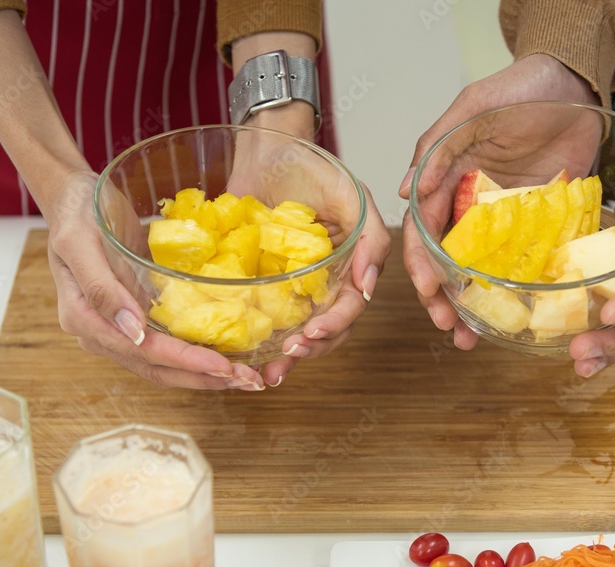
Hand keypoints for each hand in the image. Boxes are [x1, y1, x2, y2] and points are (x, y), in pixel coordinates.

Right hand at [43, 171, 266, 390]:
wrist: (74, 196)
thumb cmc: (76, 213)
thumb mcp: (80, 243)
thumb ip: (101, 288)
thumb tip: (132, 331)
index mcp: (84, 319)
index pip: (141, 352)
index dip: (183, 362)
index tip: (222, 366)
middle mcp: (101, 333)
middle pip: (156, 368)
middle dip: (202, 377)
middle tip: (247, 380)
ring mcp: (118, 328)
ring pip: (164, 364)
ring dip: (204, 373)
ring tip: (244, 376)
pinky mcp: (136, 317)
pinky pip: (167, 344)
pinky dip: (197, 353)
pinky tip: (227, 354)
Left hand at [226, 126, 390, 385]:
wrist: (265, 147)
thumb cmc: (313, 165)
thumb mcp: (353, 195)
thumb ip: (371, 239)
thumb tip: (368, 287)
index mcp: (351, 266)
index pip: (350, 306)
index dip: (334, 326)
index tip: (311, 335)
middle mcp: (325, 281)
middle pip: (326, 329)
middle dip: (309, 350)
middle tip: (286, 359)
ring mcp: (292, 284)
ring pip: (296, 330)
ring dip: (284, 355)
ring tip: (266, 371)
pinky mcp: (261, 280)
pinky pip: (261, 313)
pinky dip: (256, 336)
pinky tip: (243, 352)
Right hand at [399, 55, 598, 349]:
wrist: (576, 83)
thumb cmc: (521, 87)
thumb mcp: (474, 108)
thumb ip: (438, 145)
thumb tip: (406, 192)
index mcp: (446, 180)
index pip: (423, 231)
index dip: (421, 265)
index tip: (428, 293)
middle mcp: (470, 205)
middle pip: (446, 260)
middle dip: (442, 297)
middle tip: (450, 327)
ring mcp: (504, 218)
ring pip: (480, 269)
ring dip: (474, 304)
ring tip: (474, 337)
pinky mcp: (538, 222)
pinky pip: (522, 261)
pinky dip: (515, 290)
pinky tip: (517, 315)